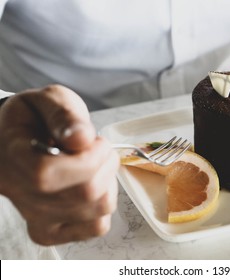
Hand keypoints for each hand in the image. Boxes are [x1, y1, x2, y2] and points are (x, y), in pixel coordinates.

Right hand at [0, 85, 118, 244]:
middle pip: (83, 194)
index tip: (95, 140)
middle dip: (106, 164)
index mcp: (12, 159)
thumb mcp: (48, 100)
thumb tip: (82, 139)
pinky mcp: (52, 231)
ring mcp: (36, 218)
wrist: (18, 140)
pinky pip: (96, 226)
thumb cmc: (35, 119)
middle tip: (99, 148)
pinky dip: (105, 203)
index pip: (48, 174)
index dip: (86, 158)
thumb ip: (63, 115)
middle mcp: (20, 195)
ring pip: (97, 210)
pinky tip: (92, 185)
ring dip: (109, 182)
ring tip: (95, 165)